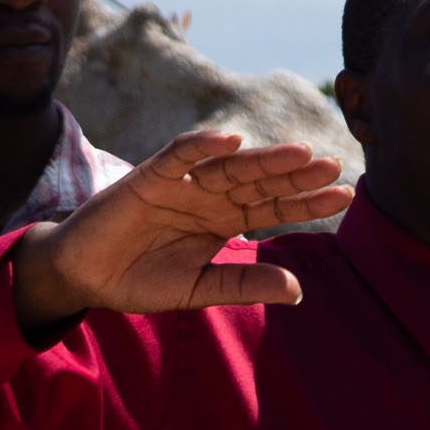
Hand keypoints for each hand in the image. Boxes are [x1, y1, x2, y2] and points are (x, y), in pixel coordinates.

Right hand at [6, 131, 351, 328]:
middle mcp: (209, 196)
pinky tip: (229, 140)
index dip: (307, 200)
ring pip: (228, 165)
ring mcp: (182, 184)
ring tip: (298, 153)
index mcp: (225, 221)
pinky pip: (178, 156)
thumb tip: (298, 289)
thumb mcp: (198, 289)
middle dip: (295, 174)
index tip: (345, 195)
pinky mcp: (149, 177)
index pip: (274, 206)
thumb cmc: (139, 279)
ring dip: (262, 158)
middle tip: (332, 166)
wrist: (83, 276)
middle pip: (260, 181)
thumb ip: (243, 283)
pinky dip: (201, 146)